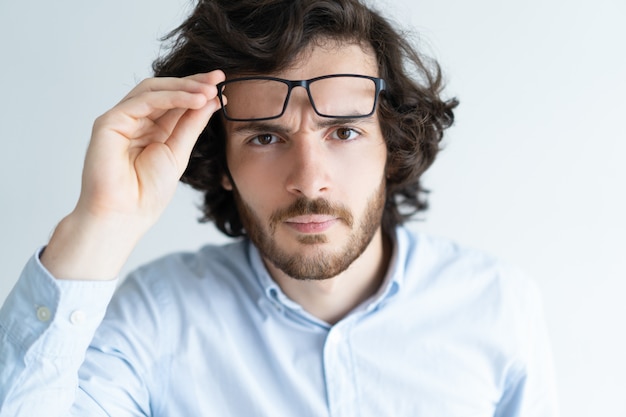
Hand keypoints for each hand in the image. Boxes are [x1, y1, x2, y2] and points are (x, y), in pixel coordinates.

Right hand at [42, 71, 225, 279]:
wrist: (124, 215)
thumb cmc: (146, 193)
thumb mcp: (178, 153)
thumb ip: (191, 125)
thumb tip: (211, 99)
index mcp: (151, 130)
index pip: (175, 102)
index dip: (198, 92)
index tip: (223, 87)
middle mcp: (135, 121)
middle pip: (165, 91)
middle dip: (193, 83)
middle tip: (220, 78)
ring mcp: (120, 119)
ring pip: (154, 90)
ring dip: (184, 87)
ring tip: (210, 89)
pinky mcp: (109, 122)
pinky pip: (143, 101)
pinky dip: (171, 97)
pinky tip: (194, 99)